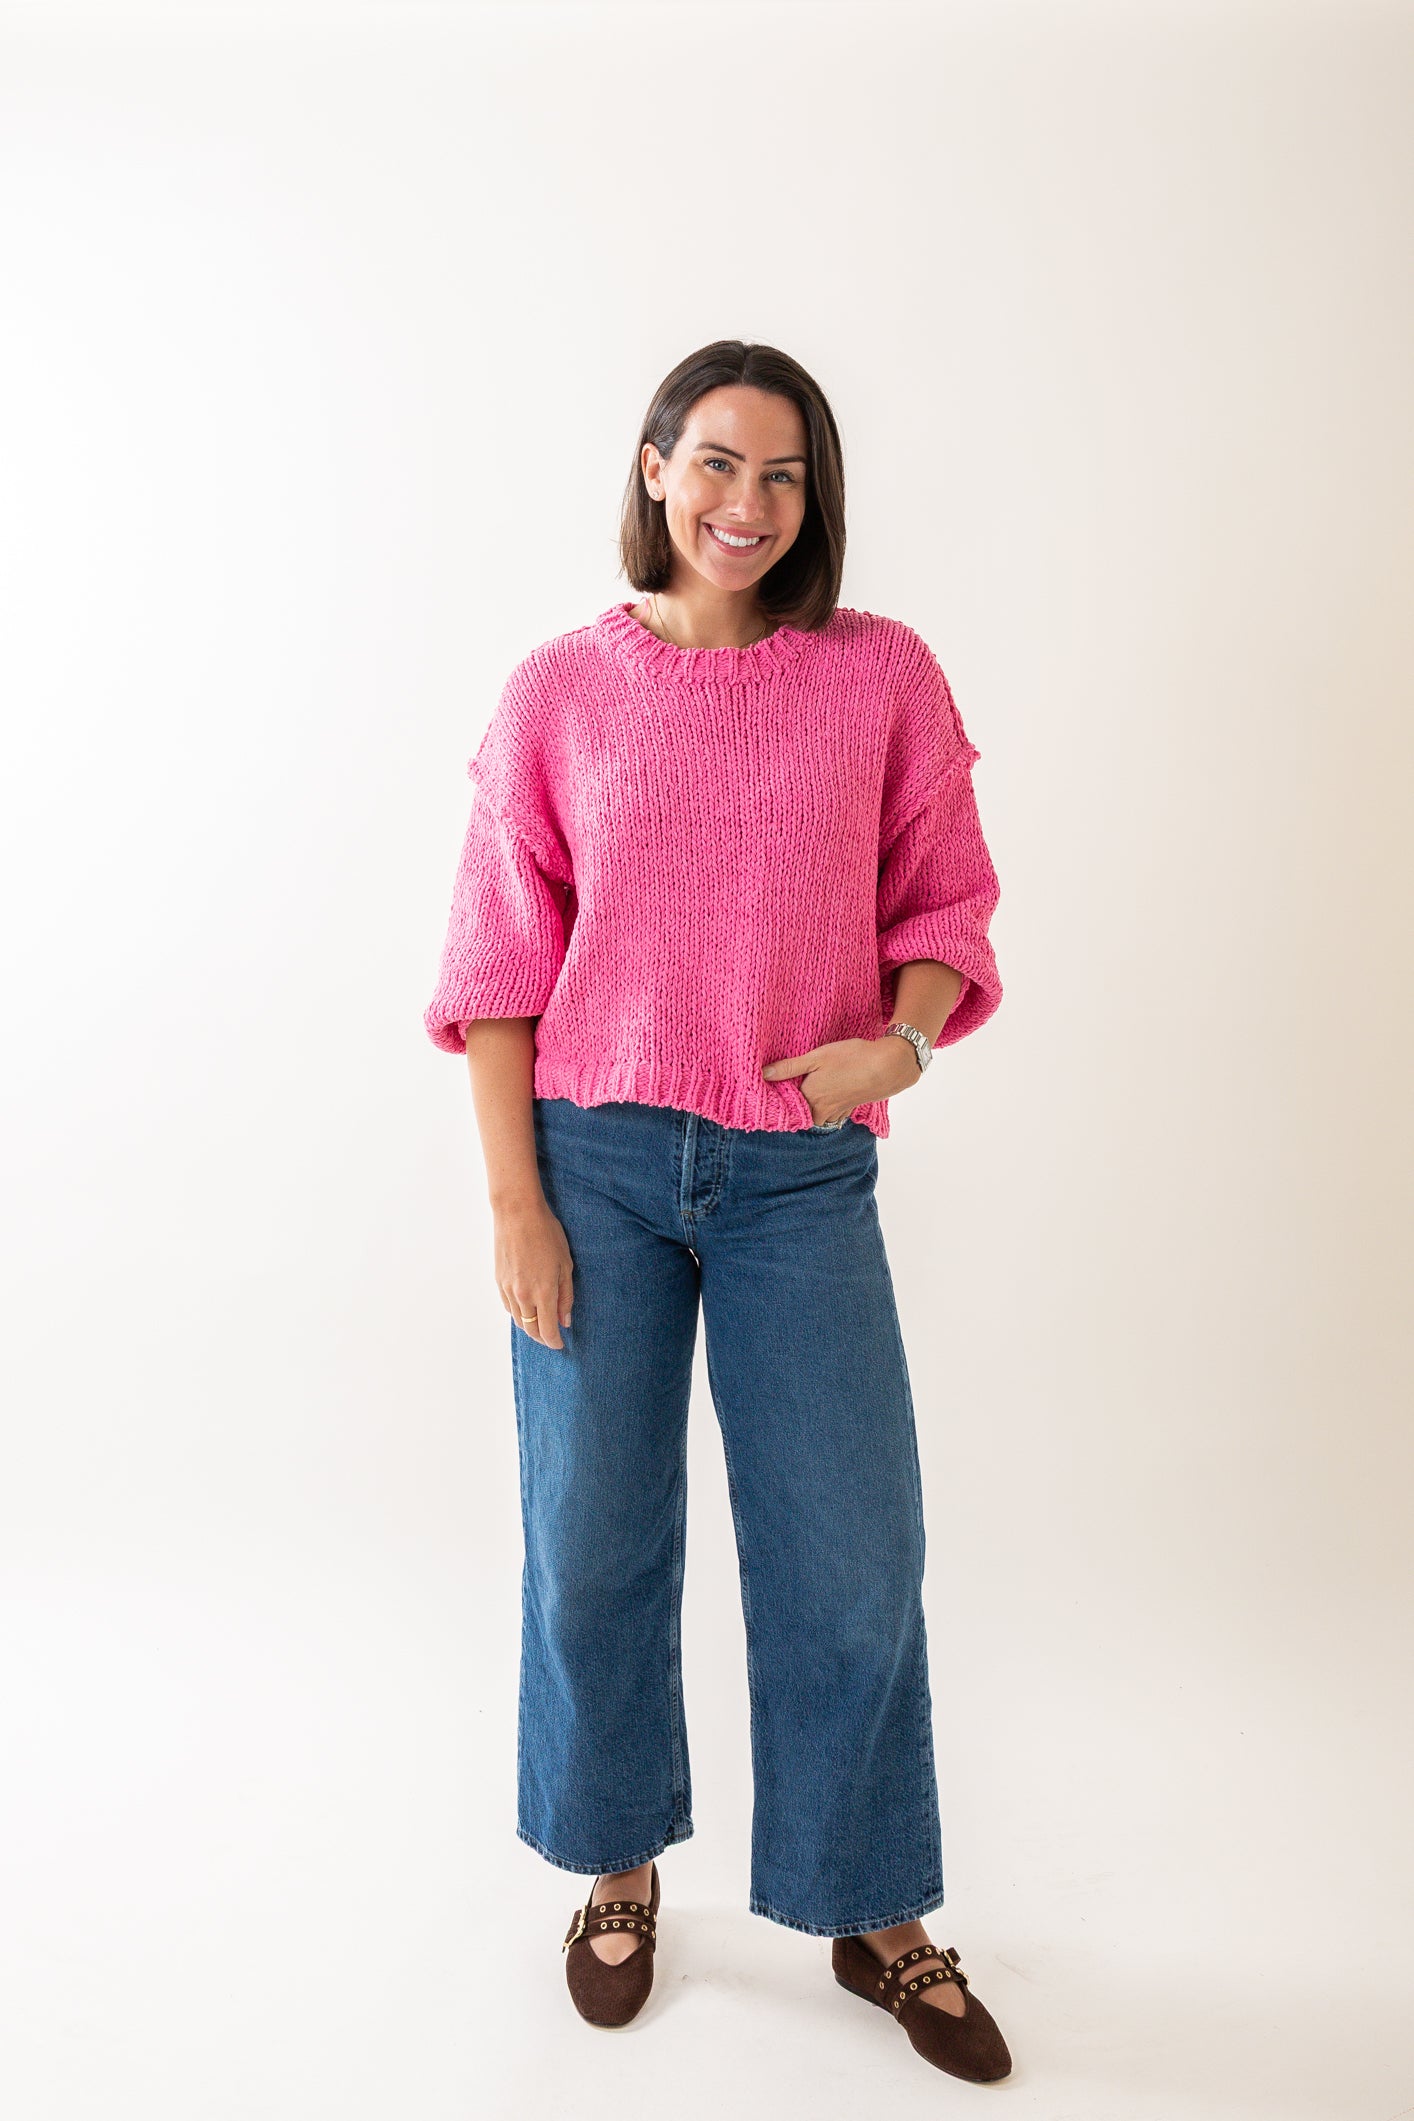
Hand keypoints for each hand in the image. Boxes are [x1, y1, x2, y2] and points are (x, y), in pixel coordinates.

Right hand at [494, 1194, 574, 1348]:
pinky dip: (519, 1313)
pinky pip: (509, 1307)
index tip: (561, 1345)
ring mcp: (507, 1289)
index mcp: (543, 1292)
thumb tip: (565, 1320)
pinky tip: (528, 1307)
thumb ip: (566, 1295)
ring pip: (518, 1320)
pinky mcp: (498, 1281)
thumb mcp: (565, 1264)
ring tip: (542, 1323)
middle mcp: (522, 1295)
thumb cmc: (546, 1234)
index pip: (548, 1330)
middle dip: (543, 1337)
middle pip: (531, 1330)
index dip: (555, 1342)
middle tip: (553, 1336)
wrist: (517, 1213)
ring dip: (530, 1327)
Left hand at [762, 1034, 919, 1126]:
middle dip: (795, 1106)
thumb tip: (763, 1074)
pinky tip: (828, 1093)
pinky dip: (826, 1107)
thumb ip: (790, 1067)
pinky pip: (832, 1114)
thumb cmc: (851, 1058)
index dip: (779, 1099)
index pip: (787, 1106)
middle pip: (801, 1114)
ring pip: (817, 1116)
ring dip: (811, 1107)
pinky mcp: (849, 1109)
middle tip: (788, 1091)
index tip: (773, 1090)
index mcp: (810, 1098)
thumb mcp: (817, 1057)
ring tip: (808, 1091)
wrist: (888, 1067)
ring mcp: (837, 1112)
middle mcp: (822, 1110)